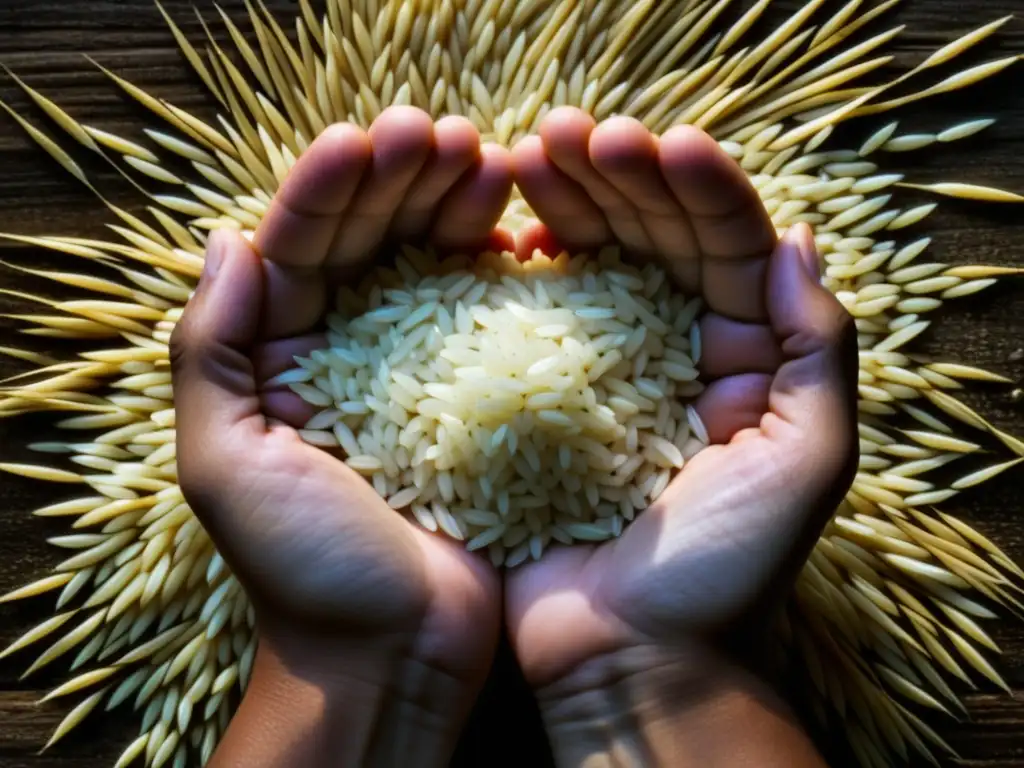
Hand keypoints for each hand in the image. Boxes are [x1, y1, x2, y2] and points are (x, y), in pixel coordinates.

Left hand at [170, 107, 512, 766]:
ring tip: (491, 161)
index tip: (374, 139)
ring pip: (434, 270)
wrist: (396, 658)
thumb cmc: (307, 574)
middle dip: (403, 181)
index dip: (332, 188)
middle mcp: (348, 360)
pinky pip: (490, 320)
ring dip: (456, 208)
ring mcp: (420, 378)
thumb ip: (210, 354)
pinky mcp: (481, 403)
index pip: (301, 251)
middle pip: (372, 245)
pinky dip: (504, 271)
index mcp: (281, 364)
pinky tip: (525, 232)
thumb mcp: (226, 464)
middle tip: (447, 134)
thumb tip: (227, 243)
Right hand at [507, 108, 856, 764]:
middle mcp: (675, 355)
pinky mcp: (539, 403)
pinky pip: (530, 321)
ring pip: (589, 268)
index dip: (697, 188)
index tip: (657, 142)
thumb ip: (817, 350)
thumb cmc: (724, 573)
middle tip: (568, 132)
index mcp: (746, 360)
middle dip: (618, 179)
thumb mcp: (807, 461)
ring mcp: (602, 375)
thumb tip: (797, 239)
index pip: (726, 249)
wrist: (630, 660)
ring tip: (526, 156)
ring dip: (565, 206)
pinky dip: (515, 272)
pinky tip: (500, 233)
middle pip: (652, 242)